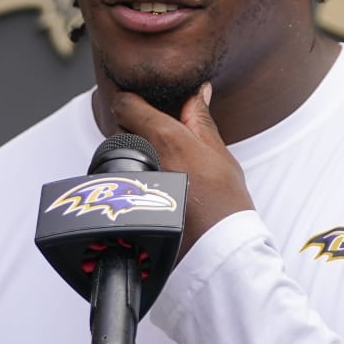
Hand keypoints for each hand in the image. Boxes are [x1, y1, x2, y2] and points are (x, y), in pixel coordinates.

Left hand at [111, 83, 253, 254]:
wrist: (219, 251)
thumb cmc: (225, 204)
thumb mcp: (221, 155)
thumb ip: (201, 121)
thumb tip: (199, 92)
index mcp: (165, 138)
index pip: (126, 104)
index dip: (131, 100)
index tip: (139, 103)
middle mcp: (143, 157)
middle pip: (120, 128)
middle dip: (134, 128)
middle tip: (159, 138)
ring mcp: (131, 181)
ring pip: (118, 154)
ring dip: (132, 153)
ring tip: (159, 165)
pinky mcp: (125, 203)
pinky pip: (119, 179)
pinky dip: (131, 177)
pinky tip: (153, 187)